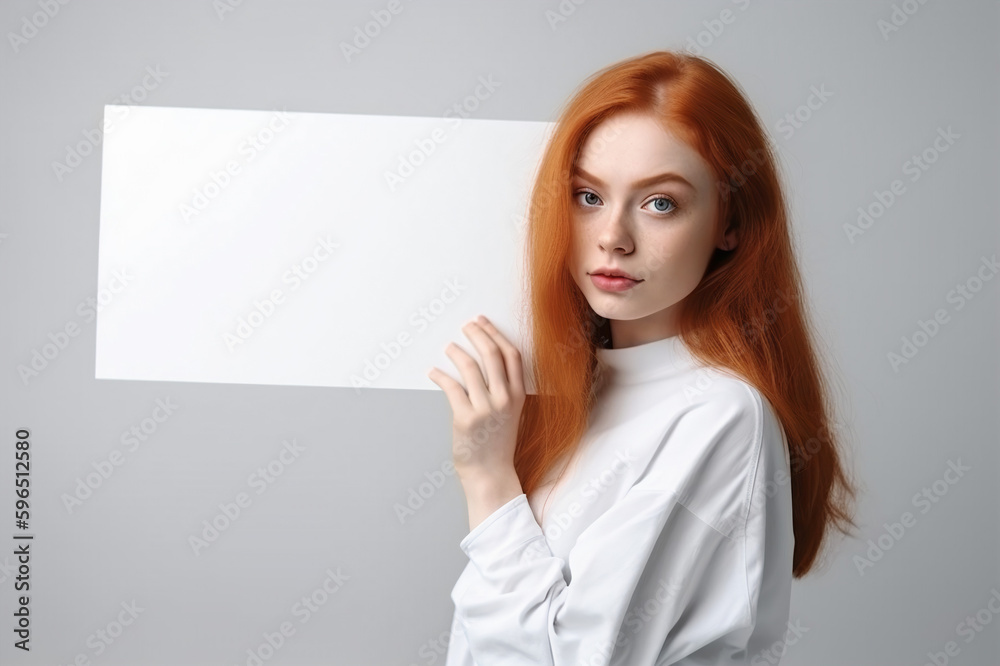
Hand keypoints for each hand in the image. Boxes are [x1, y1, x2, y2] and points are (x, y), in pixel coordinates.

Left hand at [426, 314, 525, 485]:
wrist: (490, 473)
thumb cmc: (497, 443)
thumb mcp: (511, 413)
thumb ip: (505, 389)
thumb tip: (487, 361)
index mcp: (517, 395)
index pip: (512, 355)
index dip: (496, 334)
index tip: (483, 323)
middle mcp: (504, 399)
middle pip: (491, 355)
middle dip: (477, 334)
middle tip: (466, 326)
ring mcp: (485, 409)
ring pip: (470, 367)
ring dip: (457, 352)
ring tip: (449, 347)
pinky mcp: (466, 418)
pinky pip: (451, 387)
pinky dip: (440, 376)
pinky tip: (433, 372)